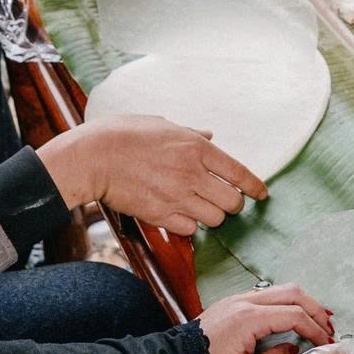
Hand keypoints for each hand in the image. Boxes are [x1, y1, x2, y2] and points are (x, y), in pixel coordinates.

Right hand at [39, 111, 267, 233]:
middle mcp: (192, 173)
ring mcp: (176, 196)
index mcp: (195, 148)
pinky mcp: (159, 215)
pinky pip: (189, 229)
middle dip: (231, 205)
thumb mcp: (161, 124)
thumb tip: (210, 135)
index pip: (239, 173)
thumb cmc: (123, 134)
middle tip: (221, 201)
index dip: (255, 187)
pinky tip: (179, 215)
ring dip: (210, 216)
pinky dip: (188, 226)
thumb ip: (190, 133)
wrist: (92, 157)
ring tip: (198, 208)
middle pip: (232, 203)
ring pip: (214, 220)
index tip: (261, 195)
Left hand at [200, 285, 336, 353]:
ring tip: (316, 321)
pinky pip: (268, 295)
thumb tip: (294, 349)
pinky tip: (293, 318)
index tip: (326, 343)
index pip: (293, 315)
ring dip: (302, 303)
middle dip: (315, 308)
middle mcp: (246, 301)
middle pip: (292, 292)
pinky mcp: (234, 302)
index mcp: (249, 318)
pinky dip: (287, 303)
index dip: (314, 328)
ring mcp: (239, 298)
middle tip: (329, 327)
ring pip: (281, 289)